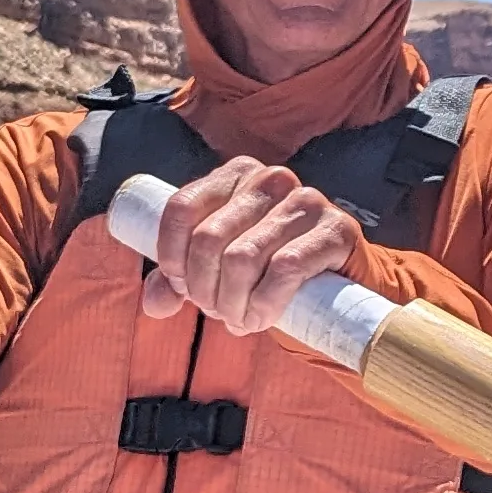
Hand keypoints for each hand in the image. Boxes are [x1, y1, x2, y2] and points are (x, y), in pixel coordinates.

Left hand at [141, 155, 366, 332]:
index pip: (182, 209)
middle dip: (204, 289)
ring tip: (239, 318)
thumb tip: (154, 302)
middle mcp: (270, 178)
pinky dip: (264, 304)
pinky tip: (262, 318)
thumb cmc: (269, 271)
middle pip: (208, 240)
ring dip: (233, 303)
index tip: (183, 286)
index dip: (172, 257)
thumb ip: (181, 280)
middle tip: (216, 311)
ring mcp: (307, 201)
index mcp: (236, 174)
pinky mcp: (336, 229)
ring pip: (242, 258)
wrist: (337, 285)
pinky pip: (284, 270)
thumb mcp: (218, 269)